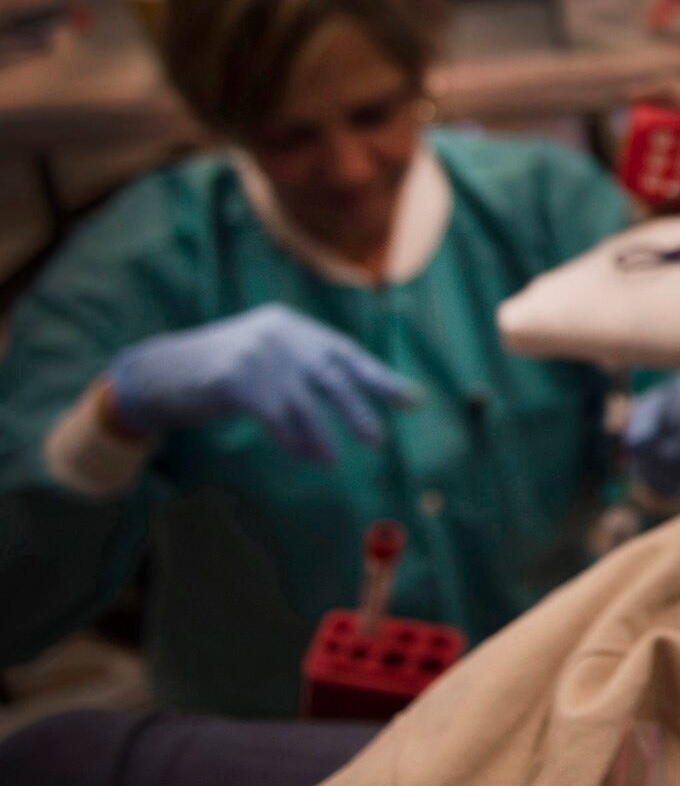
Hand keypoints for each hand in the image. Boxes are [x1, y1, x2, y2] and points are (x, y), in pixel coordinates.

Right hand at [106, 303, 416, 463]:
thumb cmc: (222, 370)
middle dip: (359, 409)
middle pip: (331, 375)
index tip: (412, 400)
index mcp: (292, 325)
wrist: (161, 372)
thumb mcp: (266, 355)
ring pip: (304, 402)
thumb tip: (353, 396)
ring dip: (323, 435)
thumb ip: (303, 365)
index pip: (345, 352)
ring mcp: (256, 355)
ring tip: (333, 460)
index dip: (381, 378)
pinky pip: (276, 417)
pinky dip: (294, 440)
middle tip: (378, 440)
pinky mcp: (234, 380)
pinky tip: (306, 458)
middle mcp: (278, 334)